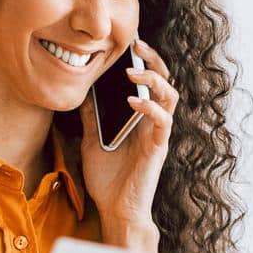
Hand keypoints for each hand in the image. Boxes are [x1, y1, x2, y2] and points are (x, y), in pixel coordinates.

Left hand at [79, 39, 178, 252]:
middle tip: (138, 45)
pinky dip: (149, 108)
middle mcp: (152, 123)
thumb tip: (82, 94)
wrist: (115, 209)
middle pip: (165, 82)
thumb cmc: (107, 179)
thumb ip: (91, 119)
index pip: (149, 82)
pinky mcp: (157, 148)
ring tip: (133, 72)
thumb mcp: (91, 141)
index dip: (144, 61)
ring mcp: (157, 134)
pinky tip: (134, 101)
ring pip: (170, 97)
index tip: (129, 43)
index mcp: (139, 119)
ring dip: (154, 80)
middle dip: (154, 60)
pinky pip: (162, 122)